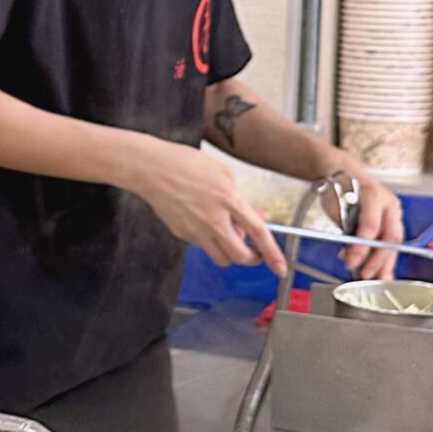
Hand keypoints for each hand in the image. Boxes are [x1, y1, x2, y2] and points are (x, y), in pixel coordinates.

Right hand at [125, 137, 284, 272]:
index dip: (272, 254)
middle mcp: (214, 220)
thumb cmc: (184, 163)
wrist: (151, 169)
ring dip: (231, 254)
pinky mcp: (182, 234)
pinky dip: (211, 242)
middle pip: (240, 256)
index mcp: (229, 200)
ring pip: (221, 258)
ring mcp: (196, 230)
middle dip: (252, 259)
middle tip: (255, 253)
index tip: (281, 268)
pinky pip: (203, 246)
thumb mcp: (223, 173)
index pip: (258, 233)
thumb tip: (257, 215)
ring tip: (230, 236)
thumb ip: (242, 199)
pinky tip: (207, 225)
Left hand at [333, 161, 405, 277]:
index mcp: (374, 195)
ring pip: (394, 242)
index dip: (361, 247)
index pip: (371, 226)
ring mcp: (394, 212)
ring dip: (386, 263)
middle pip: (389, 237)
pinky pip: (392, 242)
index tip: (350, 262)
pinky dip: (386, 258)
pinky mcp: (394, 221)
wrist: (345, 174)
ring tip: (378, 280)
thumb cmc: (339, 189)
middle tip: (366, 275)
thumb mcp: (337, 207)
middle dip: (378, 260)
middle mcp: (389, 204)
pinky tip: (383, 273)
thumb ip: (347, 230)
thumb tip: (350, 256)